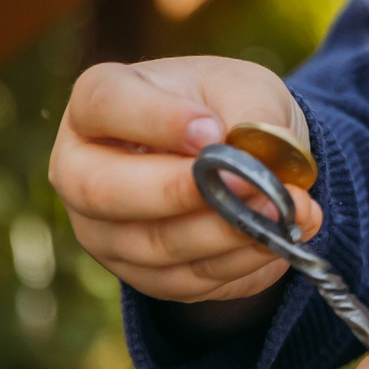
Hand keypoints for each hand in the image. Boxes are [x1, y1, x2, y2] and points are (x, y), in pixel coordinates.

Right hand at [49, 56, 320, 302]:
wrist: (240, 156)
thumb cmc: (228, 108)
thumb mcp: (248, 88)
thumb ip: (252, 112)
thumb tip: (252, 161)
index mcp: (97, 102)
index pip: (103, 103)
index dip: (156, 119)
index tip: (212, 131)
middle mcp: (81, 169)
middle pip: (105, 191)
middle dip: (183, 193)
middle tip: (251, 185)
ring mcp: (102, 229)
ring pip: (152, 245)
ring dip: (226, 232)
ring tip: (287, 210)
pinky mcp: (138, 273)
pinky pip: (184, 280)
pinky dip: (239, 261)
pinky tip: (281, 239)